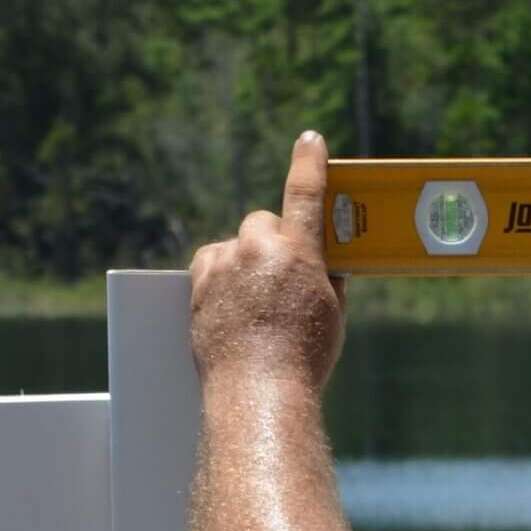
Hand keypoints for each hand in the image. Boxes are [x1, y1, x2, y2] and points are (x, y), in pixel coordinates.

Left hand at [190, 132, 346, 391]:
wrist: (259, 389)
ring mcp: (223, 265)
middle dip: (273, 239)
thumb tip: (326, 264)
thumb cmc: (304, 357)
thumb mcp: (332, 315)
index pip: (305, 194)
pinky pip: (211, 265)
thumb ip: (328, 278)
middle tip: (285, 272)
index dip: (309, 163)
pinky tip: (234, 306)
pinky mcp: (197, 283)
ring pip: (235, 246)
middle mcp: (257, 250)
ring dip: (245, 261)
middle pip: (263, 223)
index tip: (310, 141)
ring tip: (257, 302)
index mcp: (299, 254)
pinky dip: (222, 277)